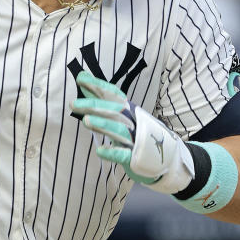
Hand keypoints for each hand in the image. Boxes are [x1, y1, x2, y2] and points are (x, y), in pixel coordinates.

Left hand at [71, 71, 193, 191]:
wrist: (166, 160)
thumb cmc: (136, 135)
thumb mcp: (120, 117)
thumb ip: (101, 101)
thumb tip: (83, 80)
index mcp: (129, 111)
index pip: (114, 95)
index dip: (99, 86)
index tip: (81, 79)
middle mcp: (132, 122)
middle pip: (114, 111)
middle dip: (94, 106)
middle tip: (74, 104)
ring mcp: (135, 140)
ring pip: (119, 130)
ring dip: (103, 125)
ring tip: (86, 121)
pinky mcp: (135, 158)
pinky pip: (124, 154)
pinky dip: (113, 152)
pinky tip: (100, 151)